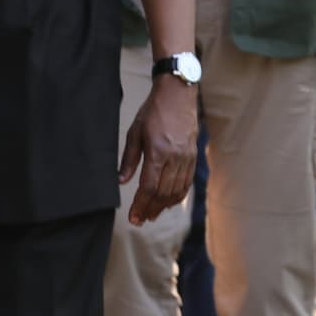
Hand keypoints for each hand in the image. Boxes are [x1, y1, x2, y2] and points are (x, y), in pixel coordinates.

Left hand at [120, 76, 196, 225]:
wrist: (177, 95)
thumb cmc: (153, 112)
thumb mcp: (134, 132)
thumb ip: (129, 159)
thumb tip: (121, 182)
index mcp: (158, 152)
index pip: (149, 187)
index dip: (141, 205)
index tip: (133, 217)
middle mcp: (175, 158)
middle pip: (163, 193)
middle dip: (151, 209)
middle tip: (140, 220)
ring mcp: (187, 158)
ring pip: (177, 190)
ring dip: (164, 206)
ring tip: (152, 214)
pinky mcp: (193, 156)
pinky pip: (187, 182)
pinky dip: (178, 195)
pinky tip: (169, 202)